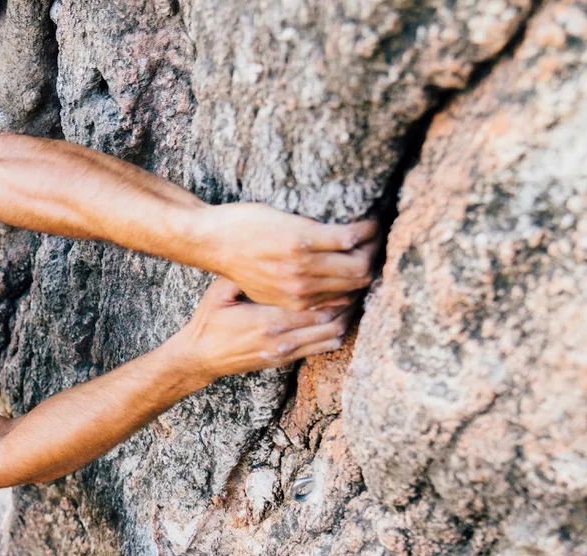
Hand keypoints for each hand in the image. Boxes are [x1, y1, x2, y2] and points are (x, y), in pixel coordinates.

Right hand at [168, 278, 351, 384]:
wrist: (199, 358)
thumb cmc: (208, 322)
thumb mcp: (220, 292)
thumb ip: (244, 276)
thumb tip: (268, 253)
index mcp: (268, 320)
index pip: (318, 305)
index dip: (340, 287)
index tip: (348, 268)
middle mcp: (282, 339)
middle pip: (333, 320)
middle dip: (351, 300)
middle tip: (360, 278)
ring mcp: (286, 352)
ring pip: (332, 336)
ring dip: (348, 317)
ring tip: (355, 295)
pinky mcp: (285, 360)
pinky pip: (323, 348)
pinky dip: (337, 332)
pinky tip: (341, 316)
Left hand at [199, 203, 379, 310]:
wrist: (208, 241)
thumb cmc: (232, 261)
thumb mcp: (258, 293)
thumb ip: (287, 299)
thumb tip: (317, 300)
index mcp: (294, 304)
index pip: (345, 302)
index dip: (361, 286)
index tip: (367, 267)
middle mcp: (301, 290)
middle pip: (359, 284)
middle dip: (375, 264)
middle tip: (377, 245)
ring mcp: (303, 266)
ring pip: (360, 263)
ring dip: (375, 246)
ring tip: (376, 232)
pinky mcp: (302, 239)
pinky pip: (350, 236)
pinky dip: (367, 229)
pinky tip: (370, 221)